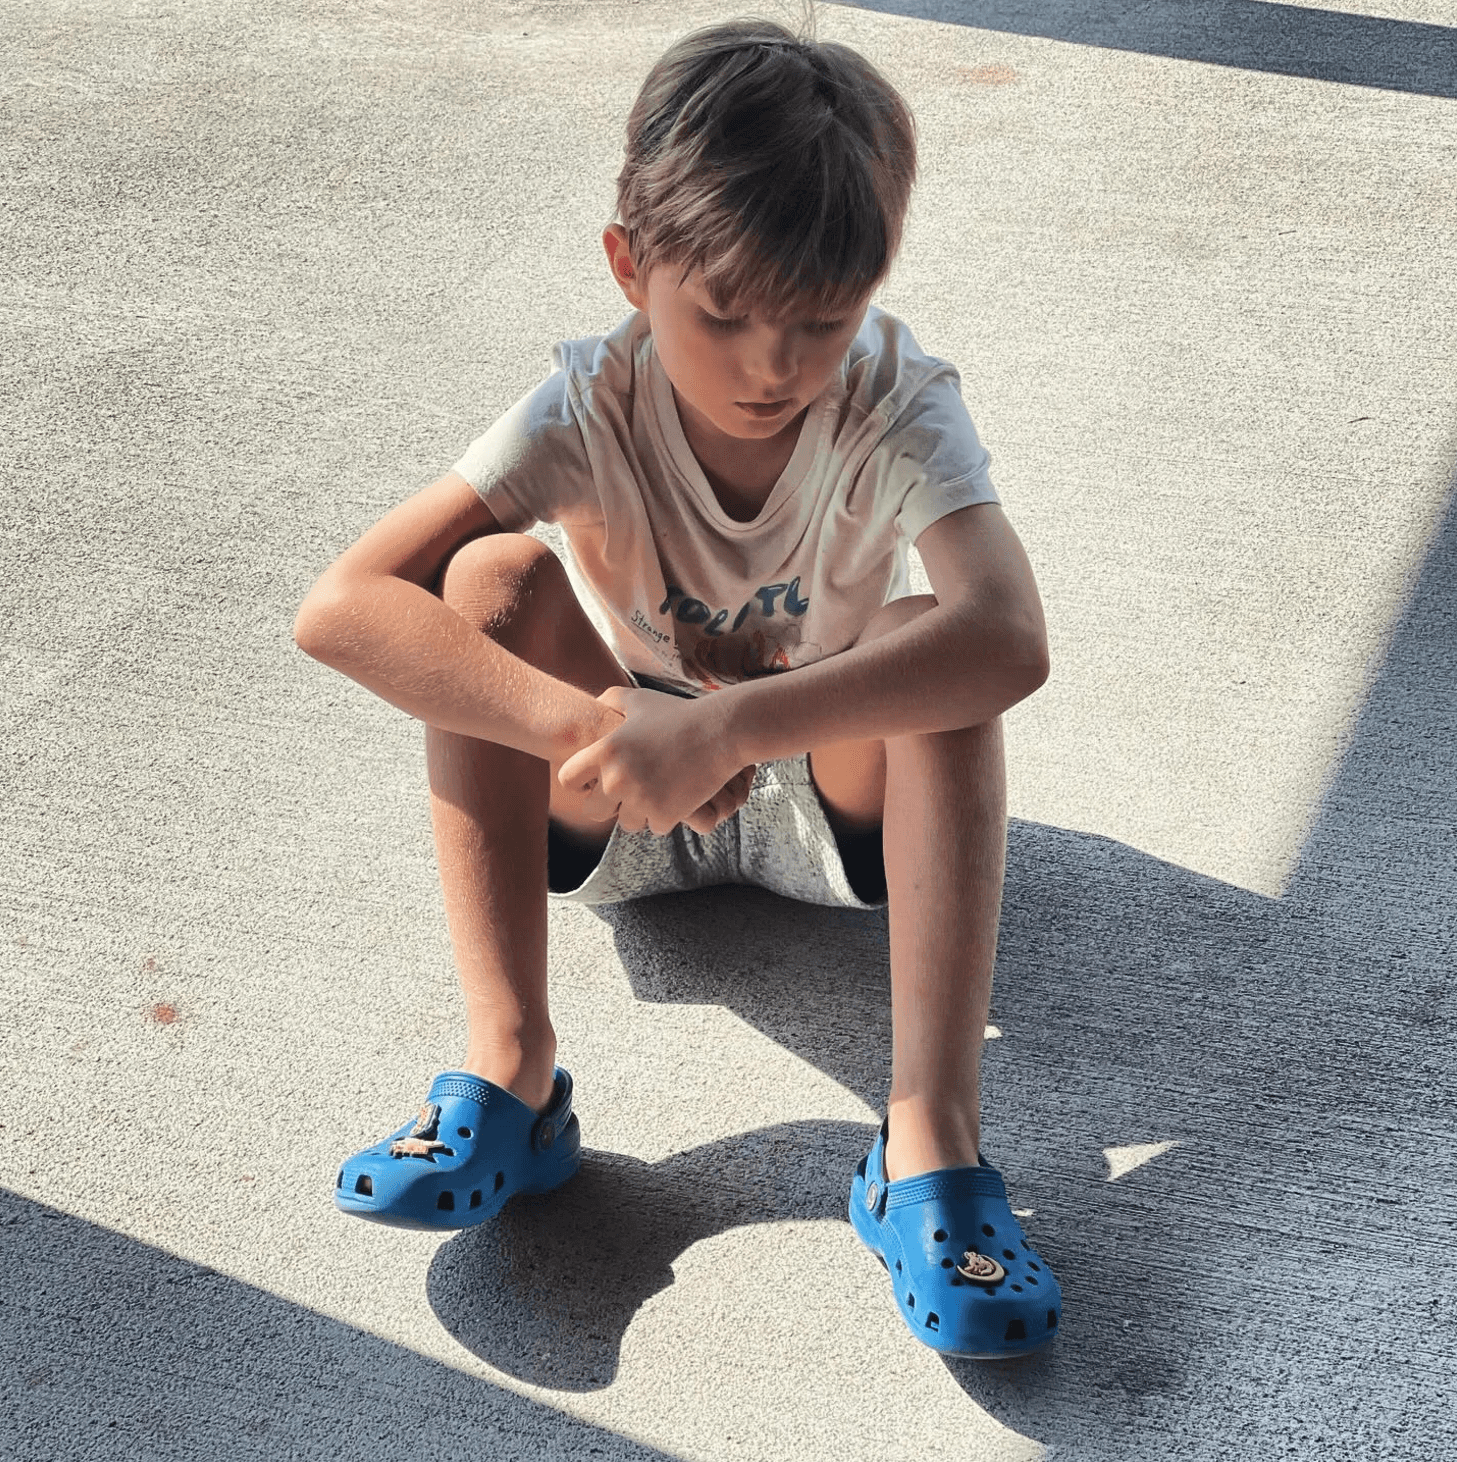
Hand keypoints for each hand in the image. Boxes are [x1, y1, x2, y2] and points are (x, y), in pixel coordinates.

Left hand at [558, 685, 755, 835]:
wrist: (722, 731)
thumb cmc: (679, 713)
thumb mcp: (640, 699)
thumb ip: (611, 699)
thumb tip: (593, 704)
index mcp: (605, 751)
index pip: (568, 780)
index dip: (579, 783)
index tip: (592, 783)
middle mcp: (617, 778)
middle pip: (594, 811)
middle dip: (609, 806)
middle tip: (627, 796)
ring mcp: (640, 799)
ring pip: (628, 823)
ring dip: (641, 812)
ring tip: (657, 793)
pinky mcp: (665, 815)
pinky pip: (656, 827)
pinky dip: (666, 816)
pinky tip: (678, 796)